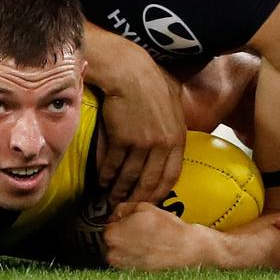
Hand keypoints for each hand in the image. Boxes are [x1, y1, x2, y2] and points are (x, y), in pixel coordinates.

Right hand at [82, 23, 185, 205]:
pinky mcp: (121, 139)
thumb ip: (173, 128)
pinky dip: (106, 175)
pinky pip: (112, 164)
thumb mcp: (173, 106)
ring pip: (129, 176)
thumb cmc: (151, 83)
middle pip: (150, 181)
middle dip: (138, 197)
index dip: (160, 191)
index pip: (171, 175)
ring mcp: (141, 143)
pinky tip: (101, 182)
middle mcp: (161, 145)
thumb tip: (169, 144)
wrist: (129, 73)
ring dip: (119, 190)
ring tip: (111, 199)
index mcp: (178, 138)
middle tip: (128, 207)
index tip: (151, 201)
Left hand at [103, 202, 206, 269]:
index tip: (128, 221)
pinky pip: (128, 262)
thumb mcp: (142, 207)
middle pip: (112, 239)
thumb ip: (123, 208)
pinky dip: (135, 256)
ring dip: (128, 245)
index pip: (107, 224)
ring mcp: (122, 267)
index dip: (120, 221)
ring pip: (119, 251)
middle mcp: (113, 254)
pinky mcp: (133, 275)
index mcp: (112, 235)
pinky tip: (147, 251)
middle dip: (123, 233)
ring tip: (146, 241)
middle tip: (139, 230)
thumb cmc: (167, 230)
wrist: (187, 250)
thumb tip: (116, 212)